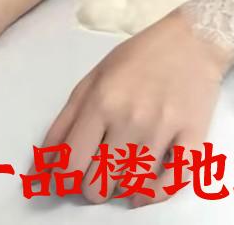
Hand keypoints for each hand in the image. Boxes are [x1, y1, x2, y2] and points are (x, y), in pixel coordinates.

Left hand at [37, 9, 233, 206]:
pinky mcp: (193, 138)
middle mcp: (130, 118)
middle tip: (100, 168)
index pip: (70, 166)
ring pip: (129, 189)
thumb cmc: (139, 58)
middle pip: (97, 186)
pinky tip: (144, 187)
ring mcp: (163, 130)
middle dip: (92, 185)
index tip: (69, 177)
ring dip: (122, 185)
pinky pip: (169, 186)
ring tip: (124, 167)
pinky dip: (152, 194)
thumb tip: (39, 171)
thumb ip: (64, 124)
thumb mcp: (93, 80)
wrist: (193, 39)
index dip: (63, 181)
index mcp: (102, 101)